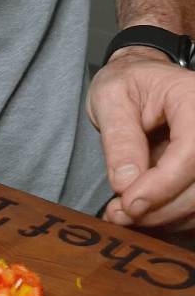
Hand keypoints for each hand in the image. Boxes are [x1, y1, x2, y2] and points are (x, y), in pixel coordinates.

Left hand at [87, 48, 194, 234]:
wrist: (139, 79)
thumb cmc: (127, 82)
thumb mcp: (110, 97)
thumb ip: (118, 137)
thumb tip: (125, 181)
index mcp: (192, 99)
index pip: (190, 152)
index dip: (162, 184)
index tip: (129, 202)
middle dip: (158, 207)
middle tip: (118, 214)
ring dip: (162, 216)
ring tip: (122, 214)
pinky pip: (193, 202)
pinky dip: (169, 215)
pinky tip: (140, 212)